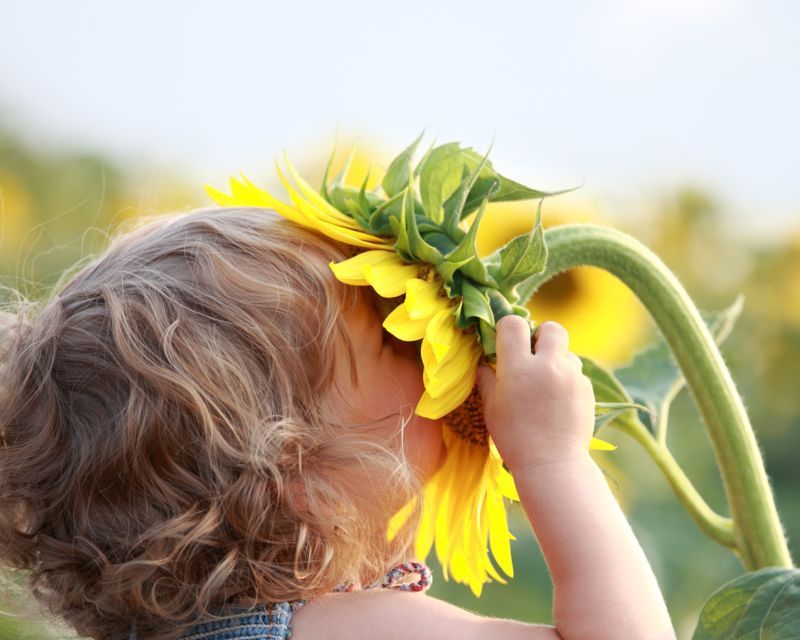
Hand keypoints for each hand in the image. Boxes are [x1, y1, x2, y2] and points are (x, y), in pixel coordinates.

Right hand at [476, 317, 594, 472]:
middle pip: (551, 328)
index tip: (506, 342)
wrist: (552, 464)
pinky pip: (576, 373)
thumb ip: (487, 379)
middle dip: (541, 336)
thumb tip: (483, 362)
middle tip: (534, 355)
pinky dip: (567, 381)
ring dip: (556, 362)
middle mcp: (547, 366)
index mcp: (518, 368)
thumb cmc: (514, 438)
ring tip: (547, 386)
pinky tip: (558, 403)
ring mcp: (571, 376)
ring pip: (567, 353)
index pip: (514, 324)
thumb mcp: (491, 408)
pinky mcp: (587, 389)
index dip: (508, 329)